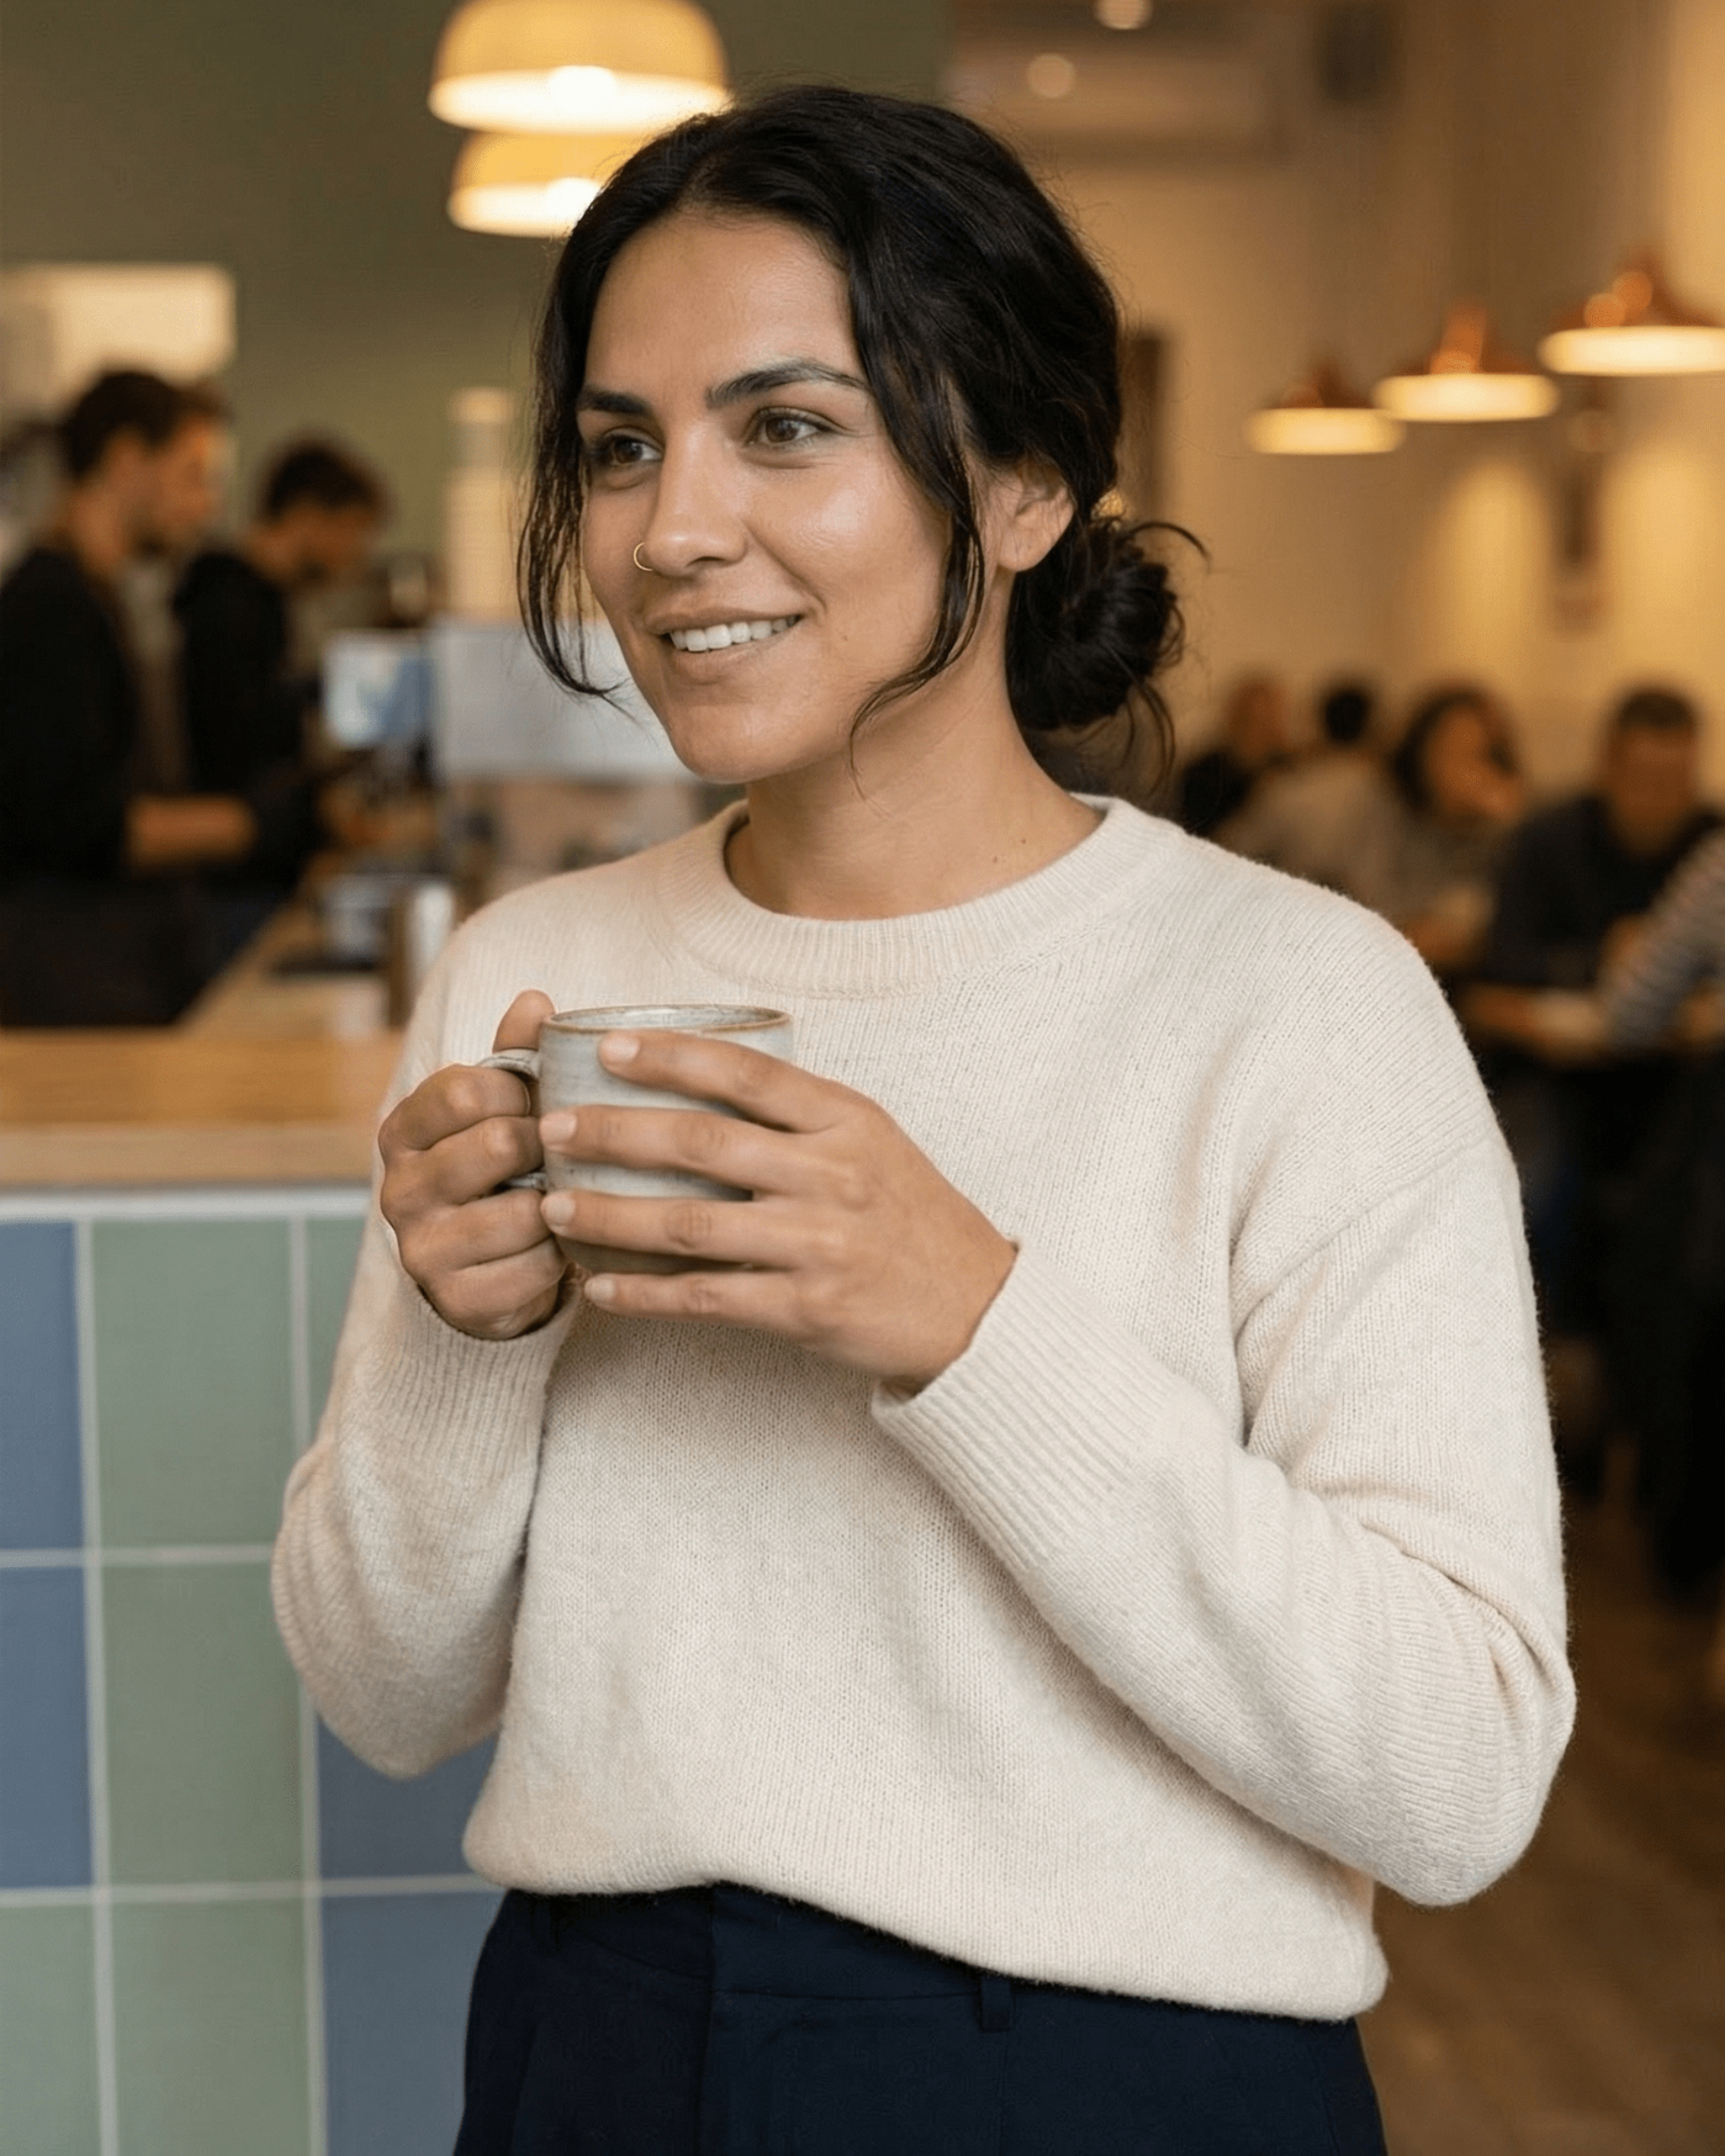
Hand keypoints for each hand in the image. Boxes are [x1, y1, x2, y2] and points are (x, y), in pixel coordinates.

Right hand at [379, 990, 565, 1338]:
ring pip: (522, 1212)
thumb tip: (535, 1000)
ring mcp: (422, 1249)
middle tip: (563, 1155)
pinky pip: (534, 1268)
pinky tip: (561, 1247)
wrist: (489, 1271)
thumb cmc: (501, 1174)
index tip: (537, 1103)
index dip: (520, 1091)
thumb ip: (516, 1056)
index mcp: (404, 1131)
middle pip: (497, 1144)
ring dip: (560, 1207)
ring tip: (567, 1202)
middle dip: (547, 1148)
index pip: (465, 1090)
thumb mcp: (503, 1110)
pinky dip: (561, 1257)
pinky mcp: (456, 1300)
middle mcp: (399, 1189)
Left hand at [539, 1029, 1015, 1391]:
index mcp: (847, 1121)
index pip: (745, 1073)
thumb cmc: (913, 1216)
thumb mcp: (874, 1141)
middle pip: (701, 1143)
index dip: (670, 1055)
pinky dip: (644, 1294)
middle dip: (613, 1132)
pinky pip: (706, 1298)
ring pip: (690, 1224)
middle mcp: (832, 1176)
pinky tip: (597, 1287)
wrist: (976, 1309)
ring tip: (553, 1205)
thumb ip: (800, 1113)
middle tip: (552, 1126)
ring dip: (609, 1215)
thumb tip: (700, 1073)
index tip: (606, 1048)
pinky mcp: (806, 1310)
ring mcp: (818, 1245)